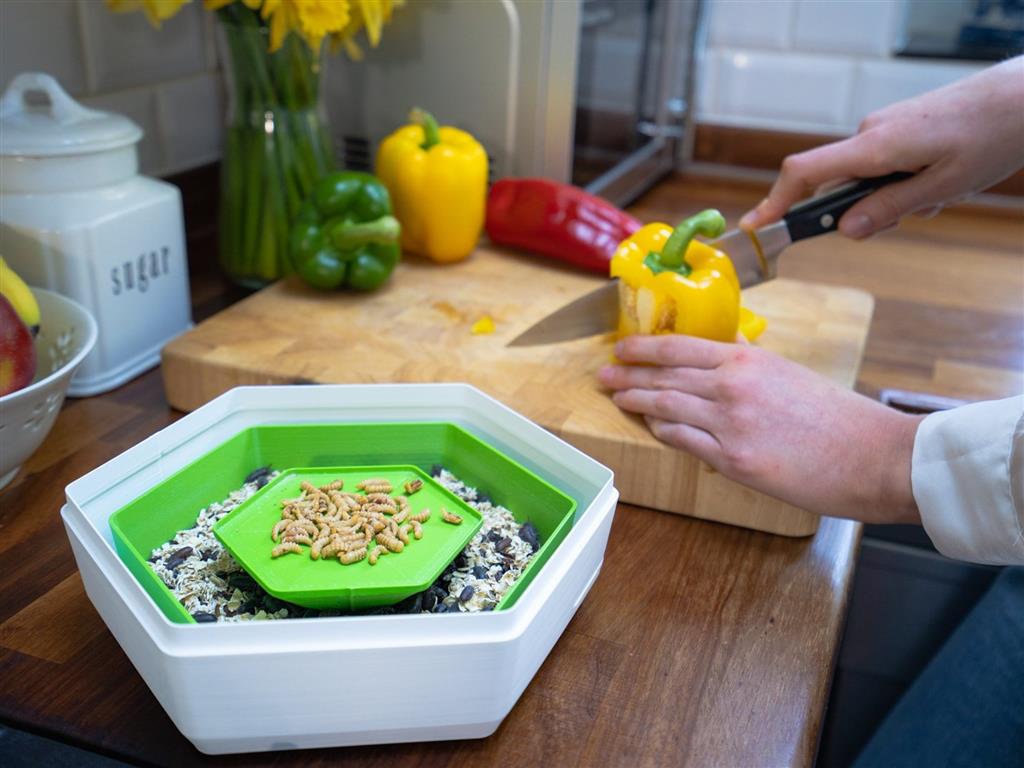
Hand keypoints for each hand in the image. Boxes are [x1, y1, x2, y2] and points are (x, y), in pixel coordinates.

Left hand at [598, 335, 924, 523]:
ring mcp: (730, 424)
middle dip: (627, 374)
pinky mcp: (734, 461)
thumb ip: (753, 366)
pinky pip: (683, 440)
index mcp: (748, 360)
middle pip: (664, 375)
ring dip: (635, 401)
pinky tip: (649, 426)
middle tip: (603, 374)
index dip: (644, 347)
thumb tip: (729, 355)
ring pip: (666, 406)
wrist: (875, 456)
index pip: (680, 346)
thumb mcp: (792, 375)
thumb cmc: (841, 419)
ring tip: (615, 398)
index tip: (623, 347)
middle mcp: (732, 386)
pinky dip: (662, 431)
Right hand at [740, 56, 1023, 238]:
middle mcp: (870, 134)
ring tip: (942, 192)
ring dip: (894, 199)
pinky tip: (943, 180)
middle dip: (863, 213)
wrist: (1023, 96)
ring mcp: (882, 129)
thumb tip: (845, 231)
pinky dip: (903, 184)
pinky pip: (882, 166)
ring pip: (865, 180)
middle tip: (909, 217)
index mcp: (875, 147)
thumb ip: (890, 208)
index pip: (805, 173)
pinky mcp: (896, 129)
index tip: (756, 228)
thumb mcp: (942, 186)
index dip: (775, 201)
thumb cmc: (990, 136)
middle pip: (836, 186)